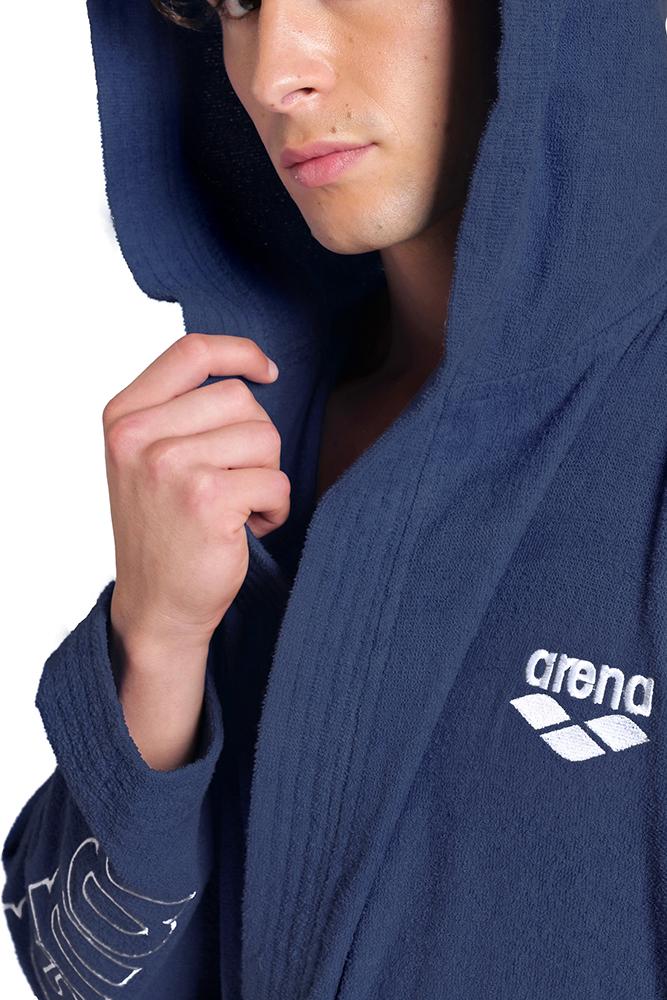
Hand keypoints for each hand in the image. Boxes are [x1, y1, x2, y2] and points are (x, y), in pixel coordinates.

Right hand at [103, 332, 288, 651]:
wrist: (156, 605)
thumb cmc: (164, 529)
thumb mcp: (148, 458)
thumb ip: (179, 412)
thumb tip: (247, 372)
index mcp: (124, 417)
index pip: (191, 351)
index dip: (239, 352)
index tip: (268, 371)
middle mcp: (139, 436)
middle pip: (239, 398)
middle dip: (256, 440)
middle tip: (236, 481)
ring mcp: (170, 466)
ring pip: (264, 437)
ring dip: (266, 476)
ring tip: (238, 507)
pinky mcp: (206, 499)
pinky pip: (276, 482)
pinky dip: (275, 508)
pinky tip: (246, 529)